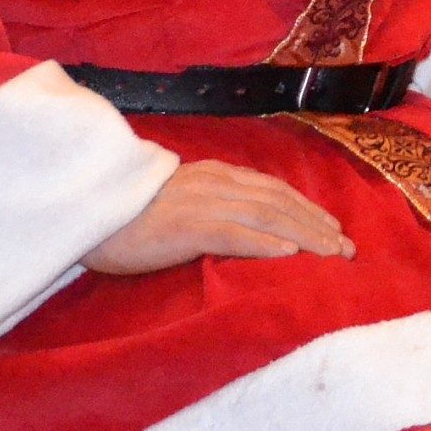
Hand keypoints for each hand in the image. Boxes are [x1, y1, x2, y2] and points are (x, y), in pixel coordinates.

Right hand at [83, 160, 353, 273]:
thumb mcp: (177, 201)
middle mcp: (214, 183)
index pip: (272, 190)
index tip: (333, 227)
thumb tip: (244, 227)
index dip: (306, 208)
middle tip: (347, 247)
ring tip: (332, 253)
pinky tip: (289, 254)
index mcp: (214, 176)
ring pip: (266, 216)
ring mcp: (201, 203)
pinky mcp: (184, 226)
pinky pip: (232, 234)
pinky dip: (264, 243)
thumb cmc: (125, 216)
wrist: (84, 211)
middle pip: (279, 202)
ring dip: (305, 235)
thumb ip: (210, 207)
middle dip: (317, 224)